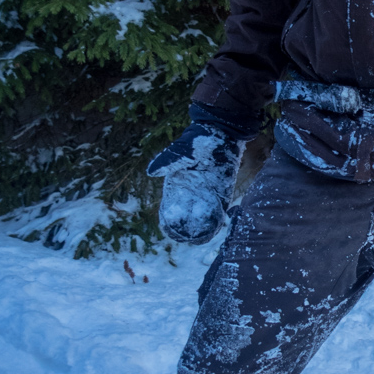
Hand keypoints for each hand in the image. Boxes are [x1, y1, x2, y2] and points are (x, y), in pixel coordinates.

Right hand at [147, 125, 244, 244]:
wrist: (221, 134)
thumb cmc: (197, 142)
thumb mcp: (179, 152)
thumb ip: (166, 162)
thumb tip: (151, 172)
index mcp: (180, 182)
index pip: (173, 203)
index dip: (170, 216)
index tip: (169, 228)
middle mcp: (193, 190)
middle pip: (188, 212)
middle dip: (187, 225)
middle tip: (186, 238)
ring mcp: (208, 191)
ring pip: (203, 213)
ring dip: (202, 224)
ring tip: (199, 238)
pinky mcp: (223, 190)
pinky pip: (220, 207)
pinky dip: (217, 218)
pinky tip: (215, 228)